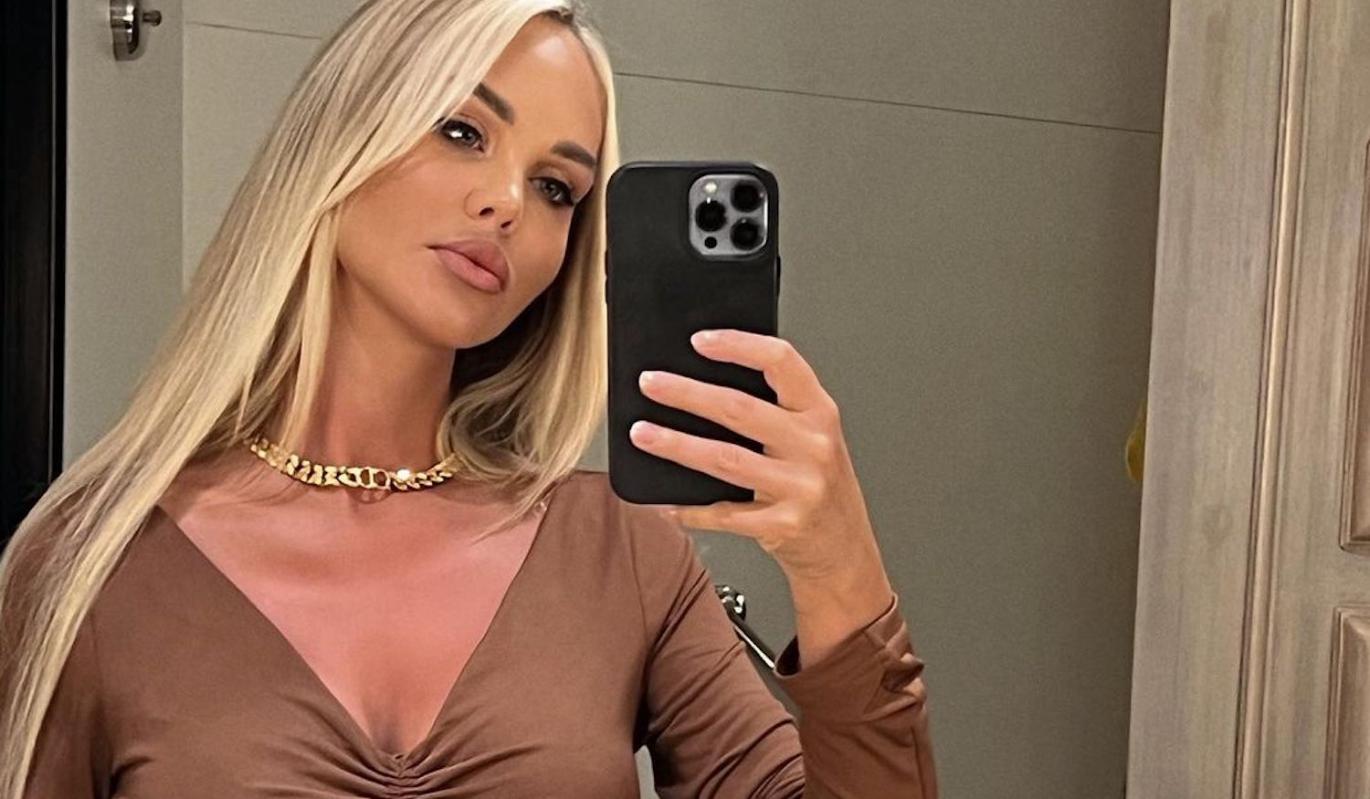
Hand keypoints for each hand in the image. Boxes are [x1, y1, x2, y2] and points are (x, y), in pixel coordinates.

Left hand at [629, 328, 888, 587]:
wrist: (845, 549)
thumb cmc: (822, 487)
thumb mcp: (813, 438)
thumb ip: (777, 410)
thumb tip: (704, 383)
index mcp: (820, 413)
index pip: (781, 362)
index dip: (738, 345)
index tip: (699, 340)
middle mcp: (814, 446)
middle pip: (739, 408)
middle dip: (686, 393)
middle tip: (650, 384)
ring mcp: (801, 487)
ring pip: (724, 458)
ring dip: (676, 444)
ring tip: (643, 433)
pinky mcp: (783, 525)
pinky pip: (724, 513)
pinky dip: (689, 509)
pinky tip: (665, 502)